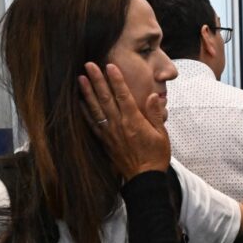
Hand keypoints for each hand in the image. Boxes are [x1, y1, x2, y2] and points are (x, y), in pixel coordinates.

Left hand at [79, 62, 170, 180]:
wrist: (145, 179)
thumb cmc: (156, 156)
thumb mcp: (162, 134)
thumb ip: (156, 114)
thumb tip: (153, 95)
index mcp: (134, 121)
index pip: (123, 95)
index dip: (116, 79)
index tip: (109, 66)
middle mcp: (119, 125)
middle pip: (106, 98)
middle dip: (97, 80)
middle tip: (89, 64)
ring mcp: (110, 133)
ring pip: (96, 109)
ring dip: (88, 92)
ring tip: (80, 78)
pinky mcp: (105, 142)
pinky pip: (92, 125)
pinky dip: (85, 113)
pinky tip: (80, 102)